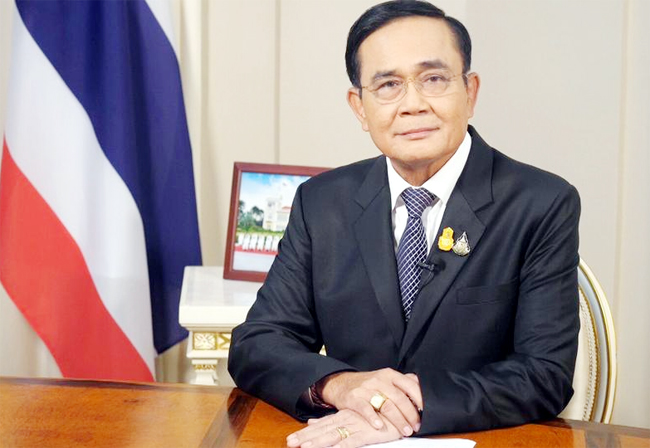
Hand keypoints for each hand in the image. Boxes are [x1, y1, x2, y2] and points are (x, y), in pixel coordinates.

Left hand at [286, 409, 401, 447]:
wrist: (402, 409)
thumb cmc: (379, 415)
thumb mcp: (352, 416)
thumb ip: (332, 419)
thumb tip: (311, 421)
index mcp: (344, 416)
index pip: (321, 425)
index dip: (305, 433)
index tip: (291, 440)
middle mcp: (347, 420)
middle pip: (323, 430)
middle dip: (306, 438)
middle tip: (290, 443)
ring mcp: (357, 426)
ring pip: (334, 435)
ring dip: (319, 442)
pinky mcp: (368, 433)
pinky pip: (353, 441)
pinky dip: (342, 446)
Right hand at [319, 369, 422, 436]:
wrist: (341, 383)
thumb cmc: (368, 384)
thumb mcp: (385, 378)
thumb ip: (402, 383)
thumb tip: (422, 390)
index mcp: (389, 375)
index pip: (409, 385)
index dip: (420, 399)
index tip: (426, 412)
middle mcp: (379, 380)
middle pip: (399, 398)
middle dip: (410, 414)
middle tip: (416, 426)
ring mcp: (366, 389)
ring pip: (385, 405)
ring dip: (397, 420)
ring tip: (404, 431)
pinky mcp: (354, 398)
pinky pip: (365, 408)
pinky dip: (373, 418)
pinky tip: (379, 426)